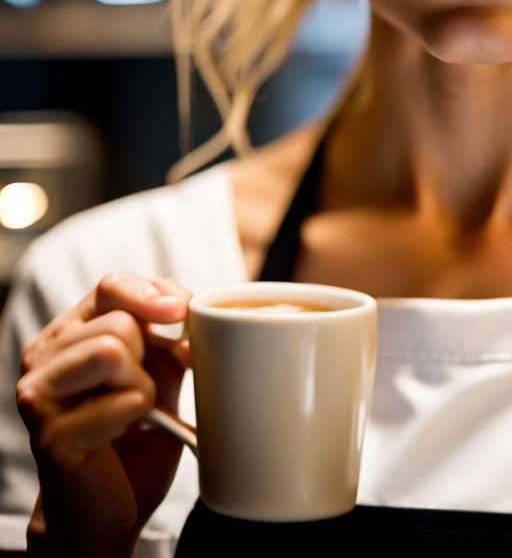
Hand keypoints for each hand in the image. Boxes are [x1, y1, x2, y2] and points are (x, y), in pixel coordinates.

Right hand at [16, 272, 192, 557]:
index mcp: (70, 333)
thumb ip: (169, 339)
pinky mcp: (50, 433)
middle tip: (143, 394)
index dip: (153, 294)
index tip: (183, 312)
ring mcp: (39, 394)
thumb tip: (188, 310)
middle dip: (149, 357)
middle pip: (120, 321)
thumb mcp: (161, 376)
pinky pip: (123, 399)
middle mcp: (44, 356)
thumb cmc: (137, 438)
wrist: (111, 510)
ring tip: (131, 414)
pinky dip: (137, 416)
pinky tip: (122, 436)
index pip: (112, 285)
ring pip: (113, 349)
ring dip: (142, 386)